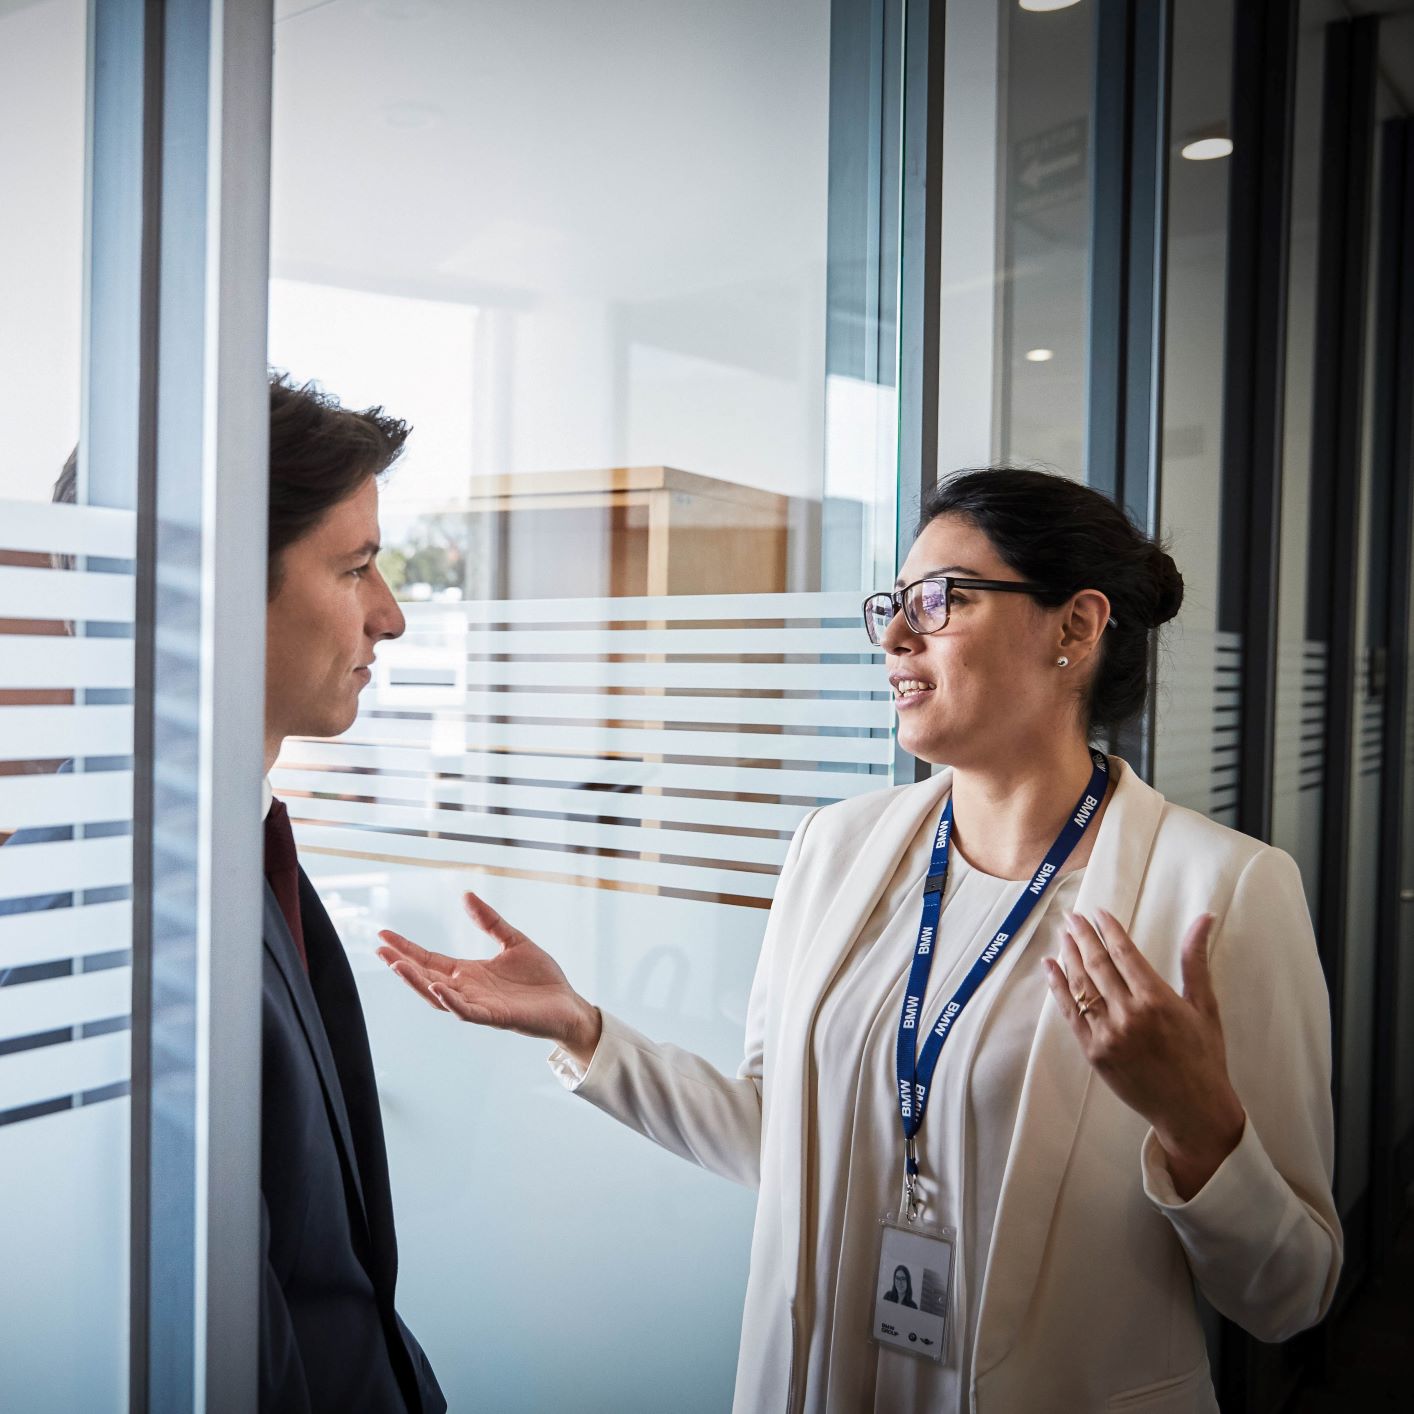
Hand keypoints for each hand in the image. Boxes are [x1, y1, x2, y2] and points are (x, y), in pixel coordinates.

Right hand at [377, 891, 602, 1063]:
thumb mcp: (513, 941)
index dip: (407, 948)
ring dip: (417, 983)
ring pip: (439, 997)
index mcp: (469, 973)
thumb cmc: (541, 979)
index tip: (383, 936)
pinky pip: (467, 1012)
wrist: (568, 1003)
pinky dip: (450, 1001)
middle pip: (426, 977)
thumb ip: (489, 921)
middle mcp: (468, 990)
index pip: (430, 960)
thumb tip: (465, 895)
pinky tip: (436, 988)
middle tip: (380, 950)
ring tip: (397, 966)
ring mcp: (479, 1005)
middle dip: (402, 965)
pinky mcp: (496, 1017)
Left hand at [1042, 907, 1246, 1200]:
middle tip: (1072, 916)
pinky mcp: (1093, 1052)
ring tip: (1062, 935)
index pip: (1124, 953)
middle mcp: (1129, 1014)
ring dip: (1068, 956)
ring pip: (1081, 985)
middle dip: (1082, 936)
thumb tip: (1204, 917)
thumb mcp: (1204, 1006)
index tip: (1099, 913)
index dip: (1109, 929)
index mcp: (1157, 999)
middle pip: (1097, 964)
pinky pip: (1069, 1013)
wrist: (1193, 1111)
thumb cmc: (1204, 1057)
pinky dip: (1058, 987)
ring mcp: (1107, 1034)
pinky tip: (1051, 967)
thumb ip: (1195, 960)